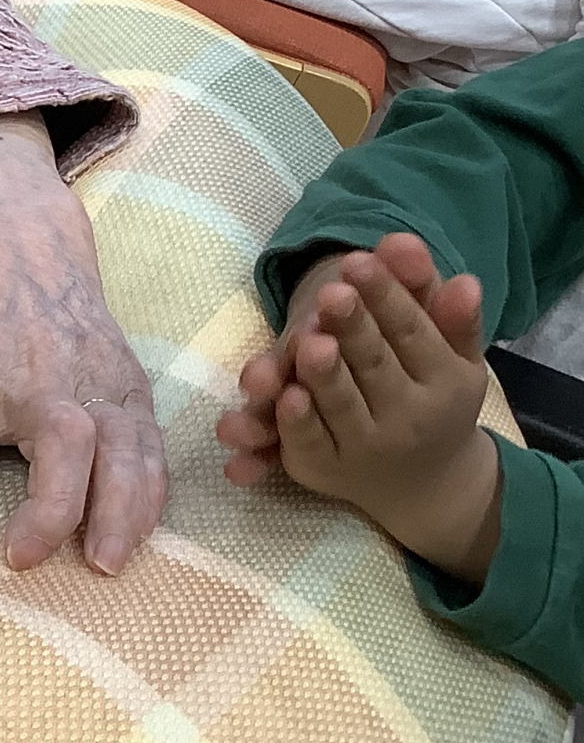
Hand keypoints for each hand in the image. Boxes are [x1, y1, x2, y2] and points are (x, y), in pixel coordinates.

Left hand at [0, 114, 165, 573]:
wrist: (26, 239)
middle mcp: (44, 376)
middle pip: (60, 448)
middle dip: (47, 509)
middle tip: (20, 559)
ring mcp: (96, 382)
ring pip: (121, 452)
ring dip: (117, 512)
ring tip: (101, 563)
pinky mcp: (130, 387)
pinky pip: (150, 446)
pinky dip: (150, 494)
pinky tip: (137, 535)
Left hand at [218, 232, 441, 486]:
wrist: (425, 481)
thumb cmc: (434, 394)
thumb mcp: (451, 352)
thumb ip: (444, 308)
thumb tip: (455, 273)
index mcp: (445, 382)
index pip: (413, 333)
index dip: (387, 298)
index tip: (359, 261)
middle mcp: (410, 419)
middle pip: (374, 364)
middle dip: (352, 327)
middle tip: (332, 291)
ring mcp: (366, 447)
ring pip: (341, 404)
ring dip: (324, 374)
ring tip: (310, 341)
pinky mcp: (325, 468)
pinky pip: (309, 444)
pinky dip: (297, 424)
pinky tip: (287, 397)